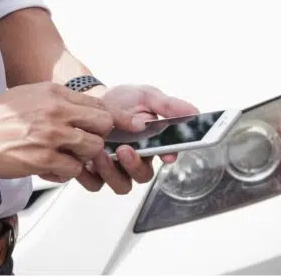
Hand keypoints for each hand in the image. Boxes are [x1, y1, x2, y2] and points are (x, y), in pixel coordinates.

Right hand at [0, 82, 121, 181]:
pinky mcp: (42, 158)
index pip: (100, 105)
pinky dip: (66, 172)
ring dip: (83, 157)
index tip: (131, 126)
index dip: (117, 119)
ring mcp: (50, 135)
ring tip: (65, 156)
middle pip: (103, 126)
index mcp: (56, 94)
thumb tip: (87, 109)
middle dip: (99, 138)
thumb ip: (61, 101)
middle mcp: (57, 111)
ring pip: (92, 149)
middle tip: (85, 144)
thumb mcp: (32, 94)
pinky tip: (51, 167)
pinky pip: (73, 170)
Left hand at [75, 85, 198, 193]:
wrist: (91, 100)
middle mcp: (136, 160)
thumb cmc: (122, 100)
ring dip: (112, 172)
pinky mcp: (94, 173)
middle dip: (135, 166)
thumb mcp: (146, 96)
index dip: (168, 156)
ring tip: (101, 152)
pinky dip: (90, 176)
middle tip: (125, 149)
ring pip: (121, 185)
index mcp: (153, 144)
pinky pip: (95, 184)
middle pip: (143, 176)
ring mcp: (115, 168)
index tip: (166, 153)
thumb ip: (168, 105)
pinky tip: (86, 160)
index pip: (167, 156)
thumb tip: (194, 111)